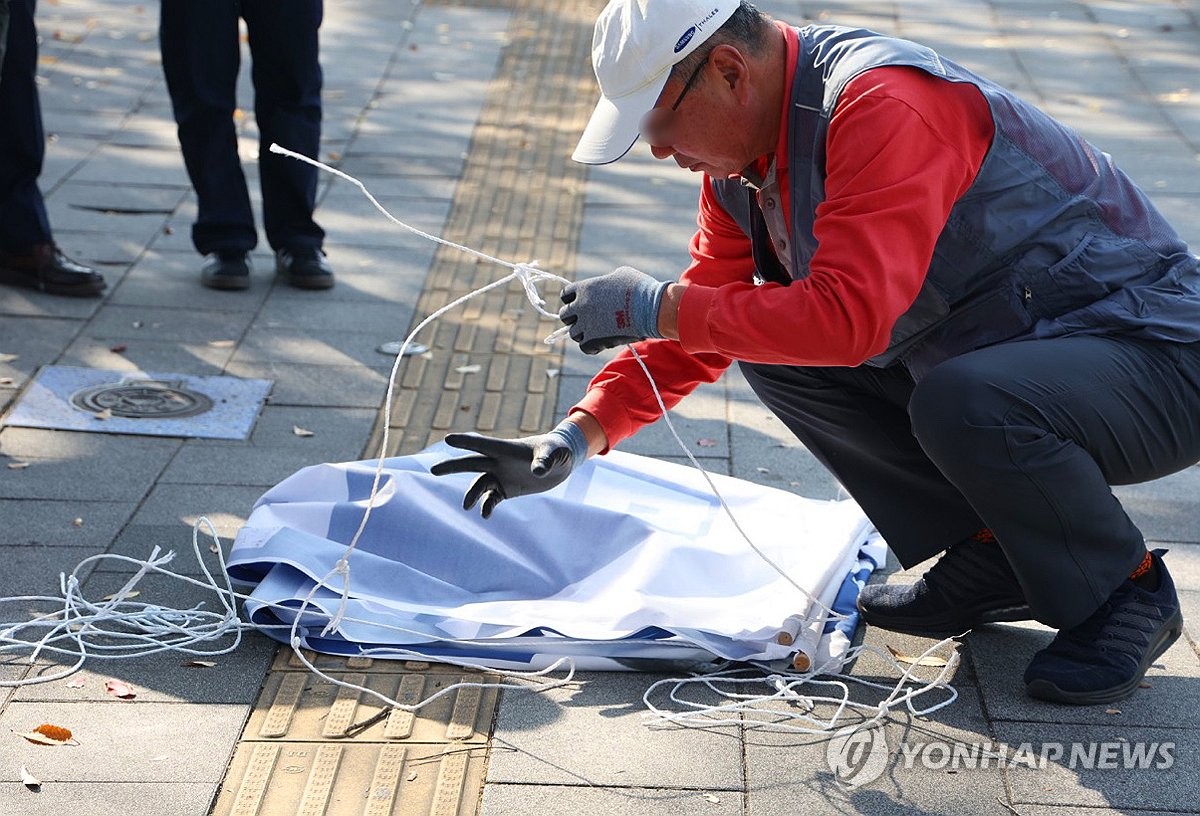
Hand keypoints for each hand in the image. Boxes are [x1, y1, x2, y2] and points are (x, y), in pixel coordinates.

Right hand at [429, 421, 587, 517]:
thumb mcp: (554, 453)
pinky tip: (486, 515)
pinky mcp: (506, 489)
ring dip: (472, 494)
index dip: (466, 442)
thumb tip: (538, 471)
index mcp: (507, 449)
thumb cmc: (558, 451)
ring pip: (479, 484)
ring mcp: (501, 475)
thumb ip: (545, 460)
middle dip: (452, 466)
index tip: (448, 439)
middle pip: (471, 463)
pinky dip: (486, 506)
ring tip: (467, 506)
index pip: (483, 444)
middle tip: (433, 470)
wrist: (561, 463)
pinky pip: (491, 499)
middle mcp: (499, 461)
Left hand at [559, 266, 670, 353]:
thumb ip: (606, 281)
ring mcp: (586, 324)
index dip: (572, 301)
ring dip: (583, 333)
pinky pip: (584, 347)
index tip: (580, 304)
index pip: (565, 295)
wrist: (651, 308)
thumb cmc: (640, 288)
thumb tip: (607, 285)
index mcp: (585, 288)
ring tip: (598, 333)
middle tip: (588, 321)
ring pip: (573, 334)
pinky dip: (592, 347)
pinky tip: (602, 343)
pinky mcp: (594, 340)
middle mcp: (581, 306)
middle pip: (565, 316)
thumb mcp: (621, 275)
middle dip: (575, 318)